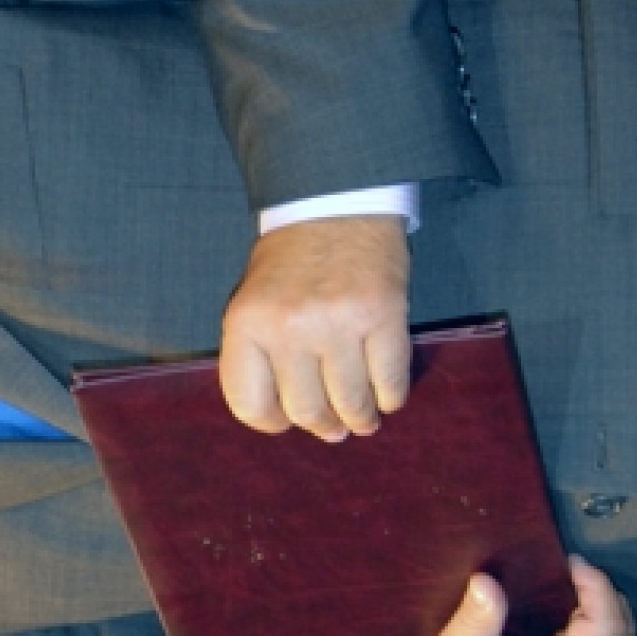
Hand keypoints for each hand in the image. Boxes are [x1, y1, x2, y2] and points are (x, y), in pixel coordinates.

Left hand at [219, 215, 410, 441]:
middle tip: (333, 429)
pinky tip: (385, 397)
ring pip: (351, 403)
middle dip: (322, 427)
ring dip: (360, 420)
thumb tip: (290, 418)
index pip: (250, 404)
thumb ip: (260, 356)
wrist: (333, 206)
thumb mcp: (253, 304)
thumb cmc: (289, 263)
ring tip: (363, 420)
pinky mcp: (384, 315)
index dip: (271, 423)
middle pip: (305, 411)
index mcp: (246, 325)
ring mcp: (338, 322)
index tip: (285, 422)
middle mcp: (288, 327)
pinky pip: (389, 381)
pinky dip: (390, 398)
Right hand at [425, 555, 635, 635]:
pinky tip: (577, 614)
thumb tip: (485, 581)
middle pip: (622, 629)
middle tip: (567, 570)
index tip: (571, 562)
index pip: (605, 628)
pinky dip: (606, 623)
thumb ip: (475, 620)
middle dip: (601, 591)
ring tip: (572, 586)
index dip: (597, 588)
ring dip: (606, 606)